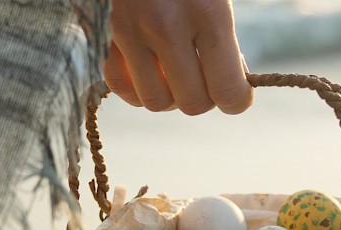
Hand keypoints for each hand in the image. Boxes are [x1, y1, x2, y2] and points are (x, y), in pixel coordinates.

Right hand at [103, 0, 252, 114]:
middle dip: (203, 96)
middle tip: (204, 73)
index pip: (229, 94)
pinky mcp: (103, 31)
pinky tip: (146, 68)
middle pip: (193, 105)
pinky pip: (119, 87)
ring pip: (156, 102)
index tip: (236, 90)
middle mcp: (168, 27)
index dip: (237, 100)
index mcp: (209, 13)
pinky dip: (135, 87)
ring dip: (169, 94)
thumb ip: (224, 37)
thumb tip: (232, 84)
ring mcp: (130, 30)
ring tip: (174, 70)